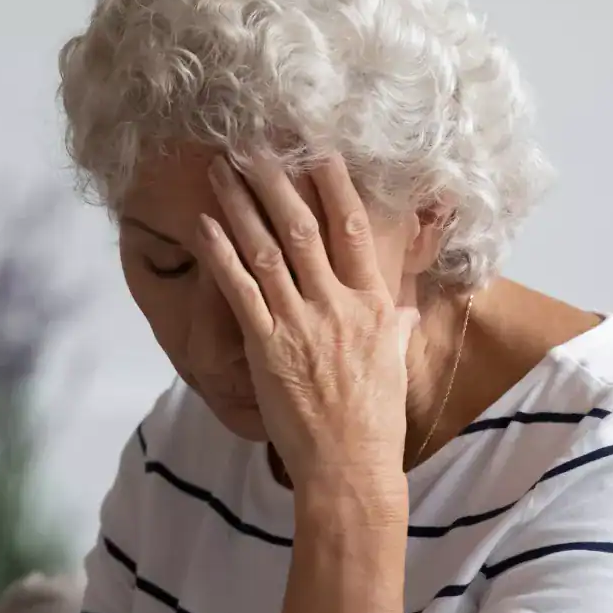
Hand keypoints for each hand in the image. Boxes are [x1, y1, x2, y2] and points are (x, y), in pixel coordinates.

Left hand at [196, 153, 413, 515]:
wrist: (350, 467)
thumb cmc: (374, 422)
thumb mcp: (394, 365)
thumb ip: (396, 329)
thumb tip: (408, 311)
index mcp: (372, 305)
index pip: (353, 231)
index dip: (334, 186)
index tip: (318, 151)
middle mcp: (337, 306)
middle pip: (303, 228)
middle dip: (276, 182)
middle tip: (252, 145)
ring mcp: (300, 324)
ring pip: (266, 250)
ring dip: (241, 205)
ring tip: (222, 170)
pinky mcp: (267, 348)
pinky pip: (239, 291)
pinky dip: (220, 255)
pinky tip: (204, 226)